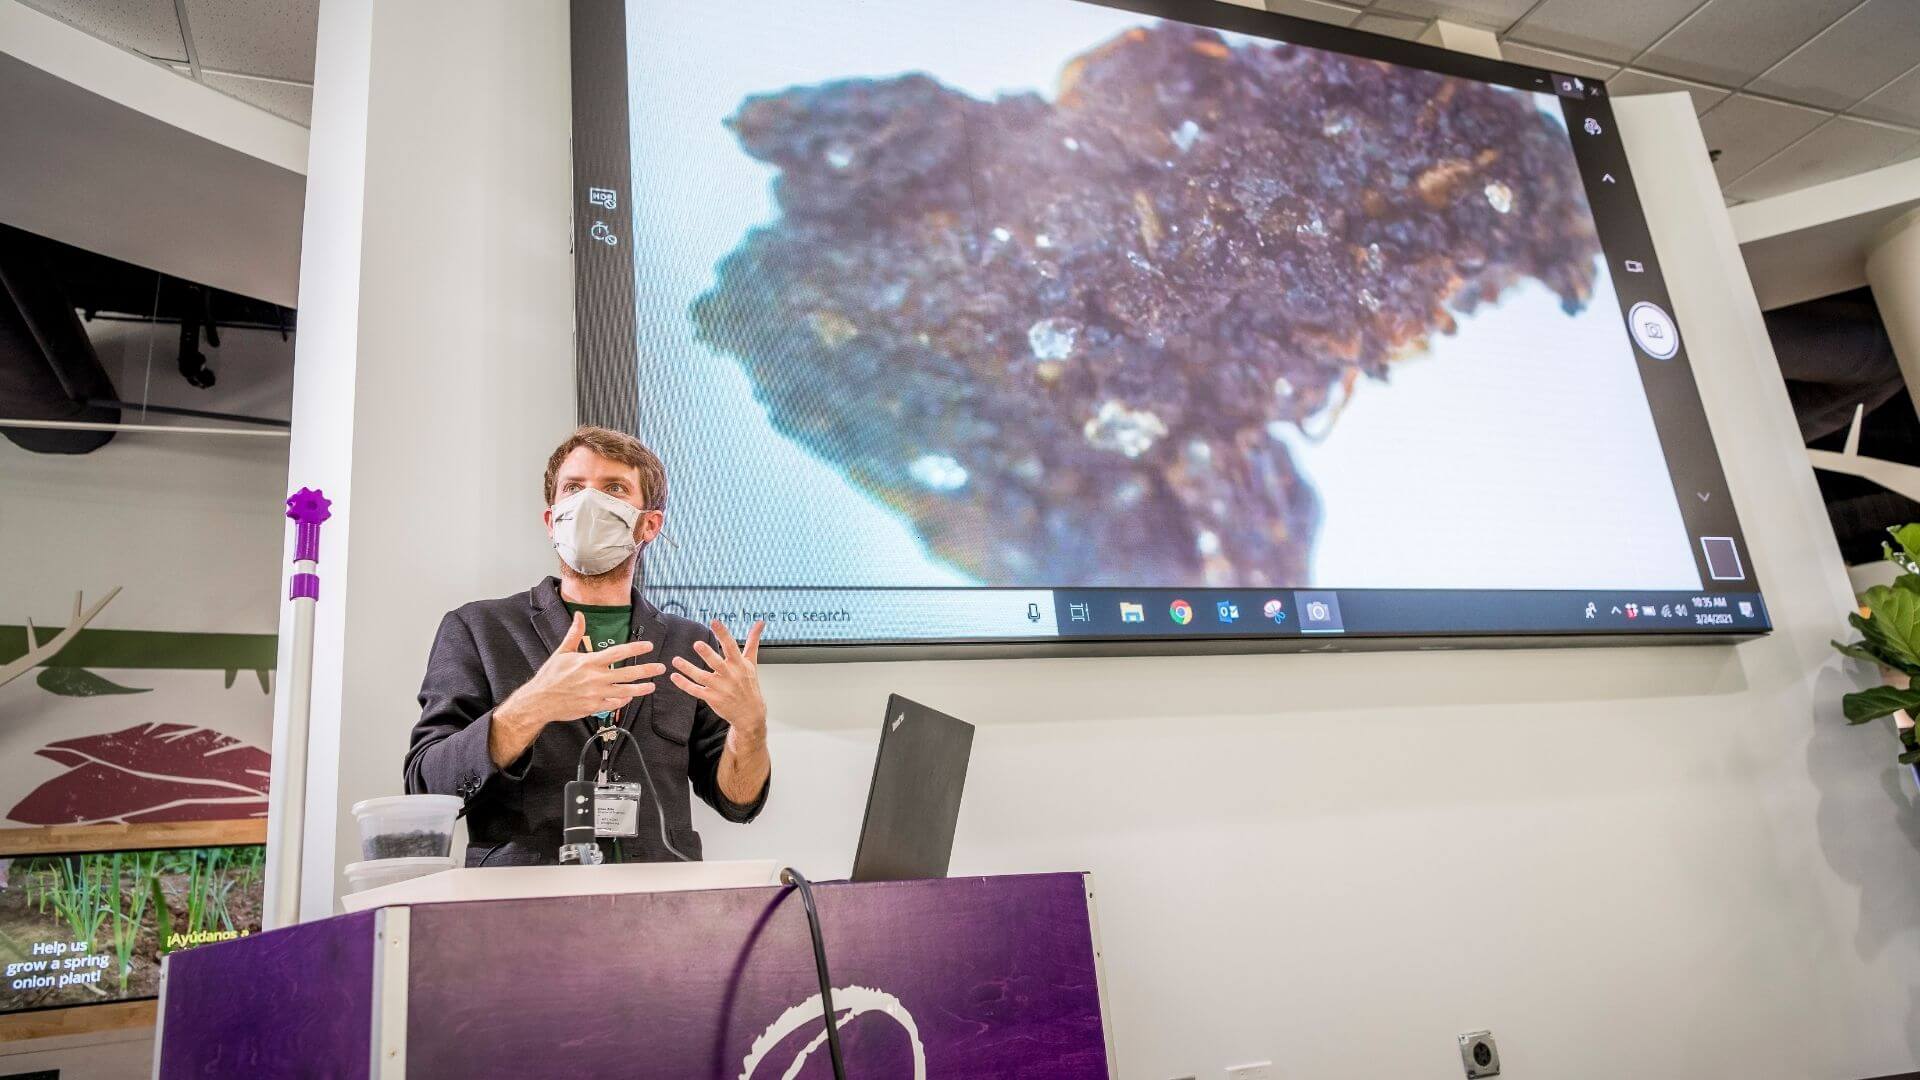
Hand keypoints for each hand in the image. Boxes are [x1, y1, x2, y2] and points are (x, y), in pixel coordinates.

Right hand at [490, 612, 663, 765]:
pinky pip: (614, 704)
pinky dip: (623, 700)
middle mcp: (595, 678)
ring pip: (625, 691)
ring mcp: (596, 694)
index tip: (649, 645)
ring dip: (641, 688)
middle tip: (660, 668)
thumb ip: (575, 634)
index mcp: (589, 662)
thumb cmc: (550, 676)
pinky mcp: (594, 707)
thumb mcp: (562, 652)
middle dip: (647, 670)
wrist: (540, 701)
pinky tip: (630, 696)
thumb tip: (580, 615)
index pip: (618, 653)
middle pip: (628, 673)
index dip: (636, 648)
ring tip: (652, 686)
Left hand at [670, 620, 766, 742]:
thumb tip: (760, 622)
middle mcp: (730, 676)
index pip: (731, 646)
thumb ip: (753, 641)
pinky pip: (696, 691)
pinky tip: (674, 676)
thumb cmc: (749, 684)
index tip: (714, 622)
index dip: (723, 634)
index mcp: (739, 665)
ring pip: (702, 677)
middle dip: (707, 654)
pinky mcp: (712, 699)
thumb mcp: (751, 662)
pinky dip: (684, 684)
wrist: (750, 713)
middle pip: (717, 663)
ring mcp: (720, 688)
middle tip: (697, 644)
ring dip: (688, 669)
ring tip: (676, 660)